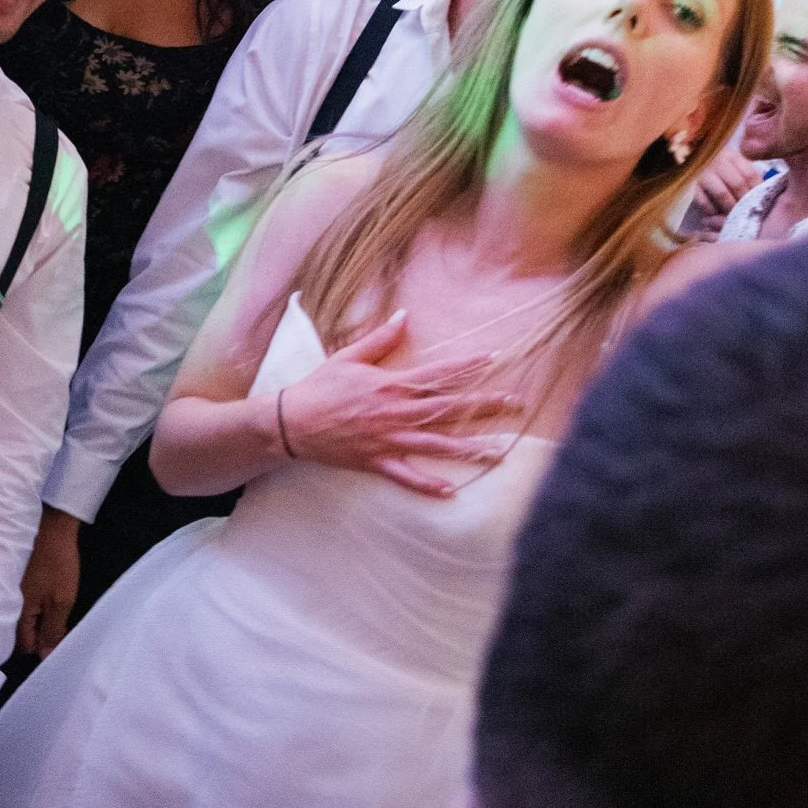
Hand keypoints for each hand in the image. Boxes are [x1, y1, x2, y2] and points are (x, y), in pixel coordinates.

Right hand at [16, 505, 81, 656]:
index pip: (24, 646)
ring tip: (52, 607)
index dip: (42, 646)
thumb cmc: (56, 562)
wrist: (49, 523)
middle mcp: (4, 604)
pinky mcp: (10, 578)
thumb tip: (45, 657)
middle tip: (58, 622)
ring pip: (19, 615)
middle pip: (19, 632)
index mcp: (16, 613)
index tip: (57, 637)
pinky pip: (18, 599)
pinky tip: (44, 593)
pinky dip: (31, 601)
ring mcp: (5, 590)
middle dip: (37, 632)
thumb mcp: (61, 600)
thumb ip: (53, 630)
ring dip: (35, 617)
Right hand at [275, 311, 523, 496]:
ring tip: (500, 452)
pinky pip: (406, 476)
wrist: (291, 423)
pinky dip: (427, 485)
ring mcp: (388, 439)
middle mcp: (396, 412)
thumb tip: (405, 316)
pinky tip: (450, 491)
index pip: (439, 373)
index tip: (496, 358)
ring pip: (437, 445)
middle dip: (484, 405)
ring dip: (470, 448)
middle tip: (516, 404)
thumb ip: (381, 338)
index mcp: (392, 384)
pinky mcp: (377, 461)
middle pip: (449, 408)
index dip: (468, 365)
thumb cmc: (320, 387)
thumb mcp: (349, 357)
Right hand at [687, 140, 763, 237]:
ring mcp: (703, 173)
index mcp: (732, 156)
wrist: (687, 157)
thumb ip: (746, 172)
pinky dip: (711, 210)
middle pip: (738, 184)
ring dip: (730, 207)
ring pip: (722, 193)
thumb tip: (764, 188)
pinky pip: (703, 200)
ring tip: (733, 216)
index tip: (760, 201)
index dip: (757, 189)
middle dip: (744, 201)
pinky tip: (714, 214)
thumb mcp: (732, 163)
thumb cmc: (715, 166)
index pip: (750, 174)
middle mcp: (718, 162)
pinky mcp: (689, 185)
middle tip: (747, 212)